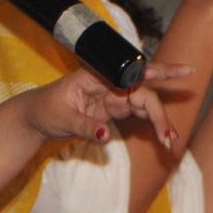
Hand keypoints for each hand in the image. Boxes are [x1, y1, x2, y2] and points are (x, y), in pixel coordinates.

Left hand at [24, 68, 179, 150]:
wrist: (36, 117)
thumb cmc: (45, 111)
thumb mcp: (63, 120)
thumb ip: (86, 127)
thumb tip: (105, 136)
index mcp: (96, 76)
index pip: (130, 74)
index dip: (155, 73)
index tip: (177, 75)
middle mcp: (108, 82)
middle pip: (143, 89)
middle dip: (161, 106)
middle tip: (171, 131)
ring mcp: (112, 95)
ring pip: (144, 101)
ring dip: (159, 118)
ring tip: (170, 139)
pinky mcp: (113, 108)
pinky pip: (138, 112)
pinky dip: (151, 123)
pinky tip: (163, 135)